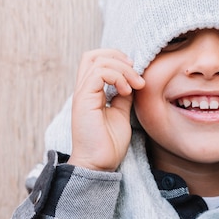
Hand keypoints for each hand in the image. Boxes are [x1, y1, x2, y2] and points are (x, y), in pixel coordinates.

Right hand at [69, 49, 144, 170]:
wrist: (99, 164)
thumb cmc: (109, 143)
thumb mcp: (122, 113)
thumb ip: (124, 95)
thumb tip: (133, 81)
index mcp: (91, 92)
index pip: (97, 60)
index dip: (117, 59)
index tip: (135, 74)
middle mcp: (84, 90)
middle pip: (93, 55)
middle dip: (119, 57)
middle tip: (136, 74)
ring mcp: (82, 94)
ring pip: (98, 61)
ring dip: (123, 69)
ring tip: (134, 86)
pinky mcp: (84, 100)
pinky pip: (98, 73)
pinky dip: (117, 77)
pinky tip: (127, 91)